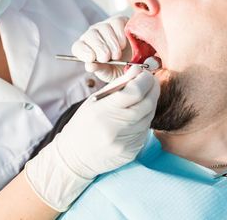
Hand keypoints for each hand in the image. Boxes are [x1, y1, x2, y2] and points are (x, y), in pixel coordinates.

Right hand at [24, 66, 159, 210]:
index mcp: (103, 112)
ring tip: (142, 97)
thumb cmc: (84, 124)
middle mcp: (115, 128)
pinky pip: (145, 130)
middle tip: (150, 81)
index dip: (145, 79)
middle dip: (152, 88)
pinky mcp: (132, 152)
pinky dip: (144, 119)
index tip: (145, 73)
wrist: (75, 157)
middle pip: (147, 103)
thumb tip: (137, 70)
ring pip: (149, 116)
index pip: (135, 91)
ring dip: (149, 103)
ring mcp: (125, 142)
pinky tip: (136, 115)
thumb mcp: (95, 100)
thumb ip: (118, 84)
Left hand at [71, 16, 129, 81]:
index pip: (78, 47)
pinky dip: (120, 34)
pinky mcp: (120, 21)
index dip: (83, 52)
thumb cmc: (119, 69)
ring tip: (117, 54)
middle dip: (99, 47)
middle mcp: (94, 35)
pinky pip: (116, 22)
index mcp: (87, 49)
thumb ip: (100, 69)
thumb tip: (89, 66)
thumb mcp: (109, 73)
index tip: (91, 58)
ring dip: (111, 42)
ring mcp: (106, 26)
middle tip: (106, 57)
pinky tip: (123, 44)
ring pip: (103, 28)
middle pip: (91, 35)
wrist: (137, 64)